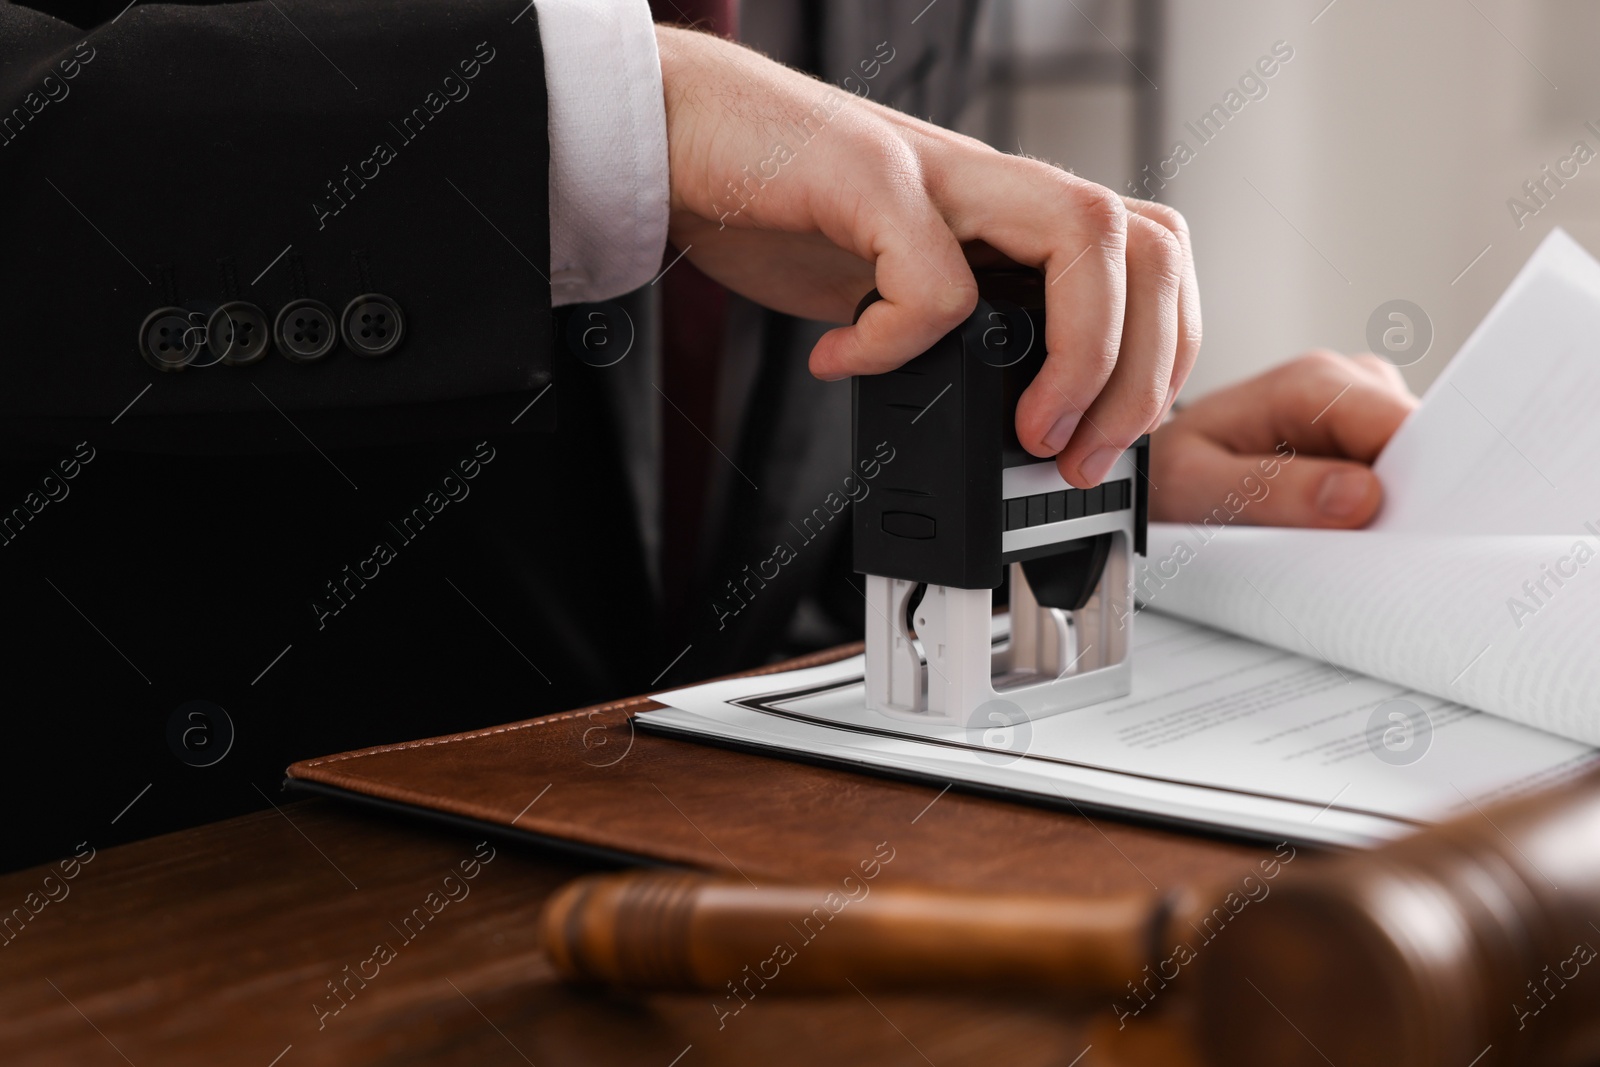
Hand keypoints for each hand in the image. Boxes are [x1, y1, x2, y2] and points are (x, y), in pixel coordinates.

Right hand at [654, 26, 1199, 488]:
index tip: (1106, 443)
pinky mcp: (867, 174)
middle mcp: (992, 185)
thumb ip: (947, 334)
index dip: (1161, 358)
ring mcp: (938, 172)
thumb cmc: (776, 202)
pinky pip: (932, 274)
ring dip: (1079, 357)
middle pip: (1150, 246)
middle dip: (1141, 372)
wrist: (678, 126)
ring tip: (1024, 428)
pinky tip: (841, 359)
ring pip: (1088, 236)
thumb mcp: (888, 286)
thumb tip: (990, 422)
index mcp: (1010, 216)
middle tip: (1077, 454)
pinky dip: (898, 343)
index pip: (1151, 263)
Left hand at [1148, 350, 1417, 528]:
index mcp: (1312, 381)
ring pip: (1414, 468)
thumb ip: (1272, 491)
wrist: (1151, 472)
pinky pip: (1397, 480)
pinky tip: (1339, 529)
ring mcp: (1361, 411)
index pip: (1404, 427)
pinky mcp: (1365, 441)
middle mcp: (1347, 383)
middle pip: (1419, 447)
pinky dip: (1379, 512)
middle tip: (1355, 548)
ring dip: (1388, 511)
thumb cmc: (1167, 474)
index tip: (1398, 532)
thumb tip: (1359, 496)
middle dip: (1403, 502)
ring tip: (1331, 538)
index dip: (1417, 483)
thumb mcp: (1195, 487)